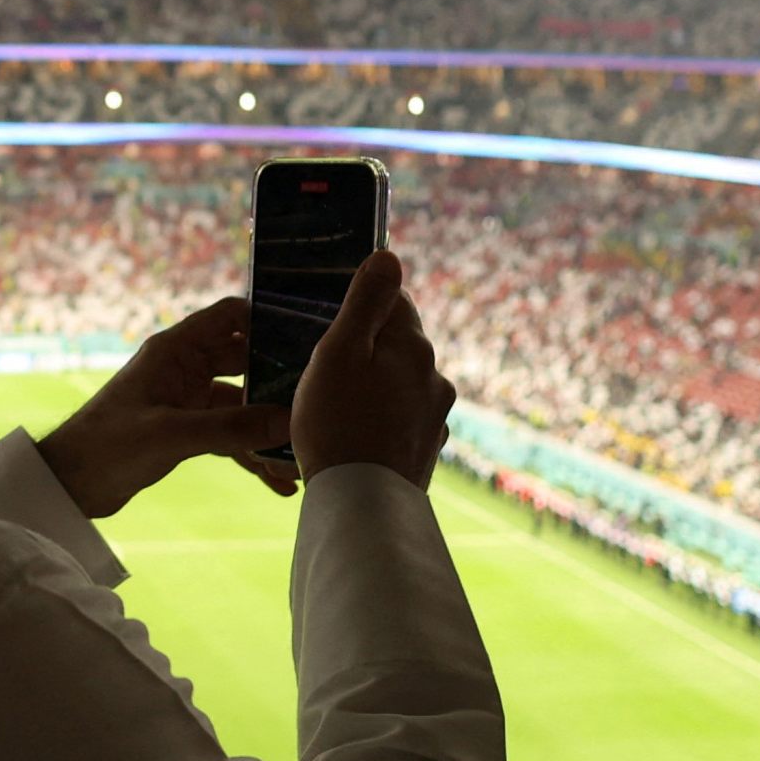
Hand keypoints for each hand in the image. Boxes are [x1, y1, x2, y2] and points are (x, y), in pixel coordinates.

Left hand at [35, 296, 297, 517]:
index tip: (309, 337)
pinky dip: (253, 455)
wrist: (69, 485)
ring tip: (302, 456)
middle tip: (322, 400)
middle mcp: (185, 368)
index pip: (230, 315)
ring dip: (269, 427)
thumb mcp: (169, 435)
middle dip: (282, 381)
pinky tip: (279, 484)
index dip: (268, 319)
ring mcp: (188, 400)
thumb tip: (288, 421)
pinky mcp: (187, 431)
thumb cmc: (105, 445)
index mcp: (175, 350)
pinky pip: (231, 436)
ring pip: (243, 404)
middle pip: (247, 360)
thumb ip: (228, 429)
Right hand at [292, 249, 454, 490]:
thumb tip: (389, 255)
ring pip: (399, 385)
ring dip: (374, 389)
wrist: (361, 505)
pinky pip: (401, 421)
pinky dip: (380, 422)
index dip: (358, 308)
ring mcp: (435, 416)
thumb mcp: (338, 351)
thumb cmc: (338, 424)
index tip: (330, 327)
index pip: (393, 301)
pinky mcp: (427, 450)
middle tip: (324, 373)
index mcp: (413, 346)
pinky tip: (354, 439)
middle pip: (397, 345)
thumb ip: (365, 301)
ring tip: (336, 412)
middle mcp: (434, 377)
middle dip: (366, 351)